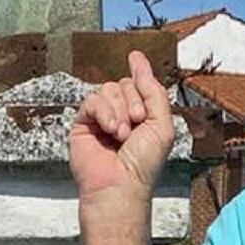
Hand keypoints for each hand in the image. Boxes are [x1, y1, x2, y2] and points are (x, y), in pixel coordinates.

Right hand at [70, 49, 177, 212]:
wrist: (120, 186)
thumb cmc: (143, 163)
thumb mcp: (161, 123)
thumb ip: (153, 90)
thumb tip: (137, 58)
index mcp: (141, 115)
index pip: (139, 85)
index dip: (141, 78)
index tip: (136, 58)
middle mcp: (121, 115)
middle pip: (124, 84)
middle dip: (134, 101)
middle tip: (137, 123)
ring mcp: (101, 119)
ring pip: (108, 89)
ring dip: (119, 110)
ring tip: (123, 135)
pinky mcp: (83, 124)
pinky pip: (92, 100)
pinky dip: (104, 112)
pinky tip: (110, 130)